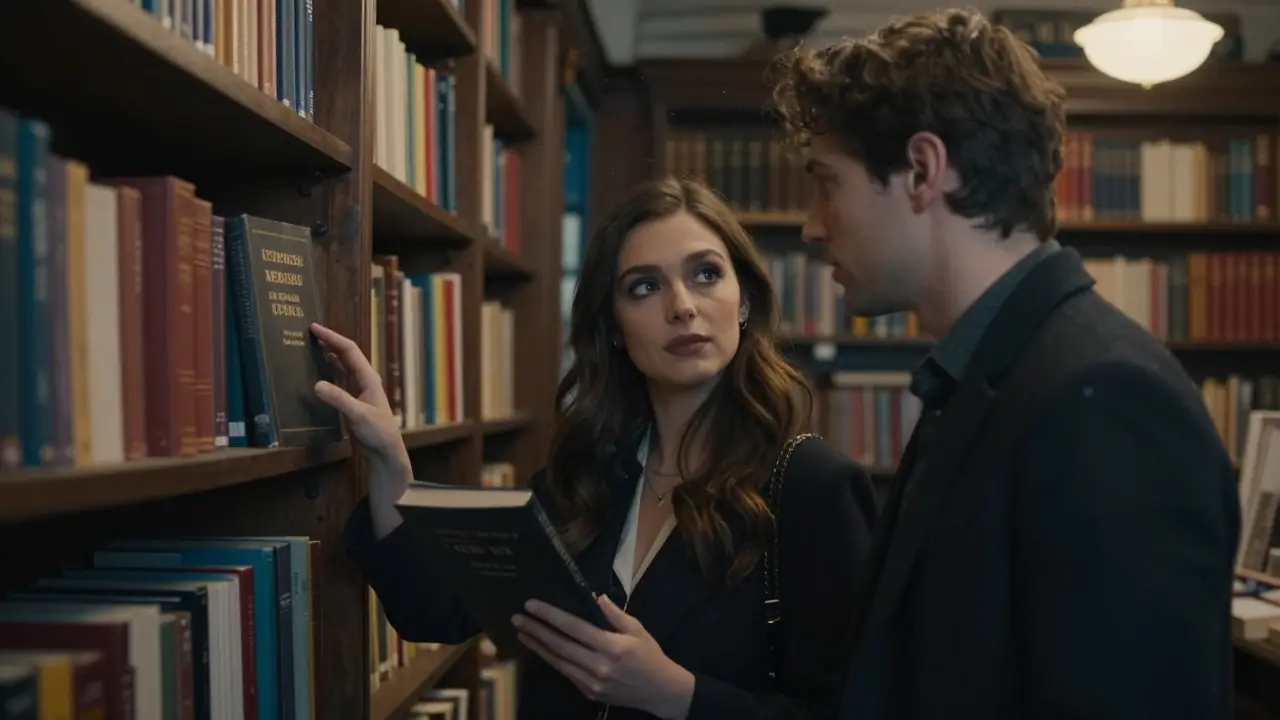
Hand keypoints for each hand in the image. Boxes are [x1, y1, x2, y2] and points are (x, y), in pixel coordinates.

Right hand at [310, 323, 409, 503]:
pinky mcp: (352, 399)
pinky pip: (339, 379)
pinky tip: (319, 370)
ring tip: (312, 345)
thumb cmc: (377, 432)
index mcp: (368, 378)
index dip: (332, 337)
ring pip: (343, 365)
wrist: (384, 451)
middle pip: (346, 354)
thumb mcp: (358, 415)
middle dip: (330, 341)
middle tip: (309, 332)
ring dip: (329, 354)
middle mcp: (364, 379)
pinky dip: (329, 371)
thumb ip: (339, 399)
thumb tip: (317, 384)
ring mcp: (358, 389)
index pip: (349, 351)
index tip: (315, 328)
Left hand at [512, 594, 694, 719]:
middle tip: (517, 618)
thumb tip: (595, 597)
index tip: (532, 605)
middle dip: (536, 630)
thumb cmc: (649, 655)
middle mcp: (599, 665)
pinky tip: (541, 649)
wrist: (659, 691)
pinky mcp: (589, 693)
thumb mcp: (637, 629)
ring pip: (558, 661)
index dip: (550, 615)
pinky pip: (566, 673)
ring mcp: (592, 682)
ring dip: (537, 646)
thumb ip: (615, 614)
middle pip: (559, 645)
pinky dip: (551, 660)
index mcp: (612, 646)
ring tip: (522, 633)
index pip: (574, 627)